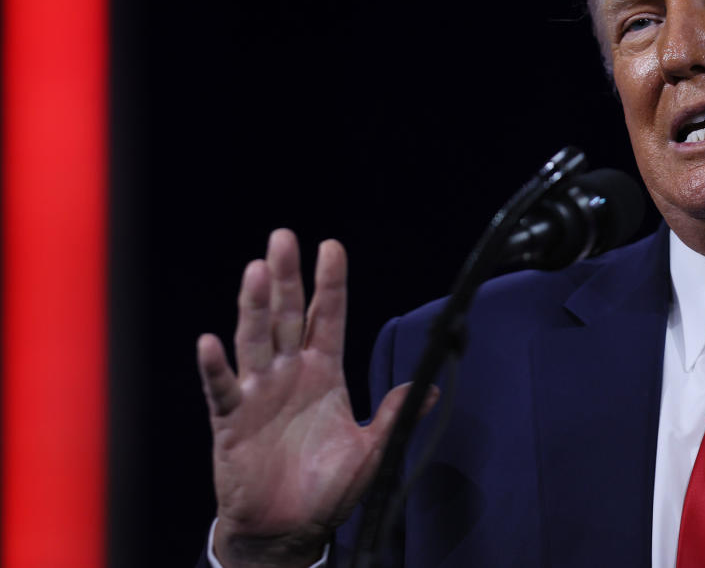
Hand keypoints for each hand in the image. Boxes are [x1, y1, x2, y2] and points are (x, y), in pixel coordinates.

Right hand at [197, 230, 433, 566]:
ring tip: (256, 270)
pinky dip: (215, 367)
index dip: (330, 283)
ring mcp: (258, 392)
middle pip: (285, 315)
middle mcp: (289, 373)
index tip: (331, 246)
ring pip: (254, 339)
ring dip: (253, 307)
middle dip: (286, 277)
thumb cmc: (327, 489)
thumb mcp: (370, 450)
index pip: (326, 317)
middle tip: (283, 237)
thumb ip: (393, 415)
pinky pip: (222, 389)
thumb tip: (433, 388)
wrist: (289, 530)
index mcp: (323, 372)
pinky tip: (209, 343)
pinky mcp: (231, 420)